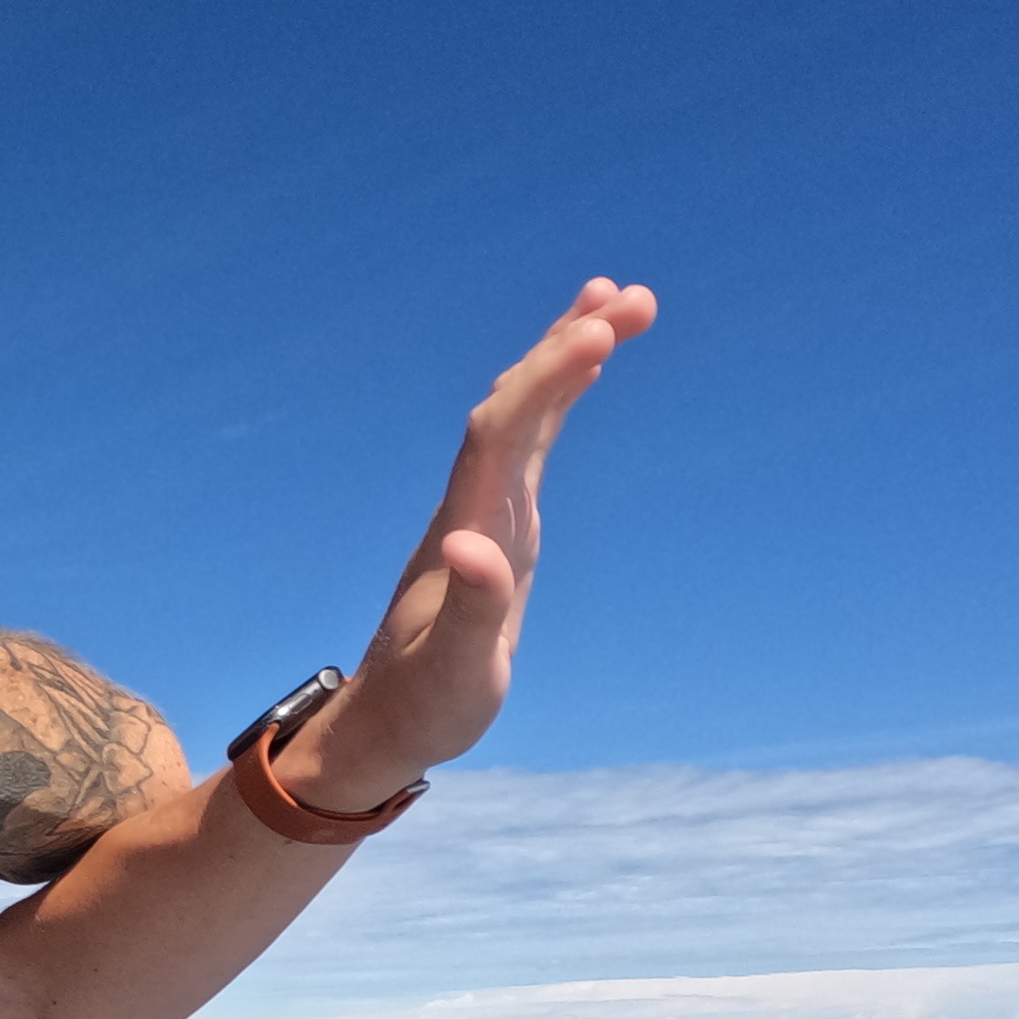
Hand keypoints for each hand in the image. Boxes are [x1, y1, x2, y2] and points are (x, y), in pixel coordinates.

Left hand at [280, 279, 659, 808]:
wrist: (387, 722)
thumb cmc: (423, 705)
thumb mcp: (455, 672)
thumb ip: (472, 613)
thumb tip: (474, 546)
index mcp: (464, 530)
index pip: (502, 434)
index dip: (545, 380)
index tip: (598, 333)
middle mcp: (472, 508)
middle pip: (515, 407)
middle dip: (566, 349)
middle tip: (631, 296)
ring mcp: (486, 513)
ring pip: (523, 416)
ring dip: (564, 358)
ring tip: (617, 302)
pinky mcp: (501, 527)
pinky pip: (531, 444)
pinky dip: (558, 400)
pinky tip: (583, 369)